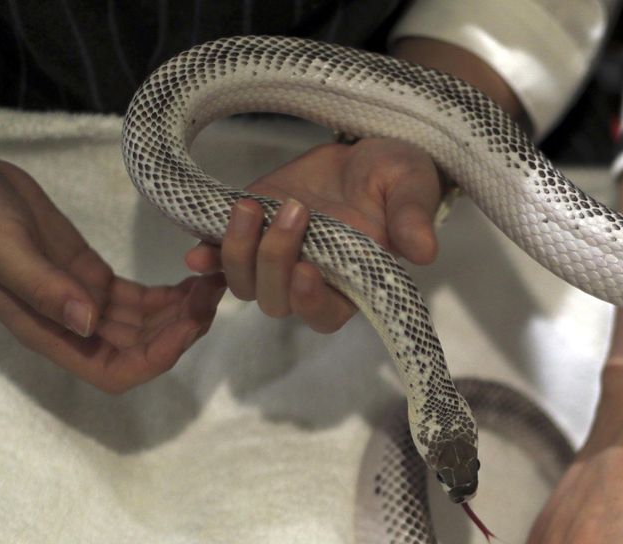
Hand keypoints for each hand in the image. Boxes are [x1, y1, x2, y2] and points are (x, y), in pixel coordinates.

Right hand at [0, 152, 223, 392]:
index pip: (114, 371)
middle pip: (140, 350)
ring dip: (182, 311)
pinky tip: (195, 277)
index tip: (188, 326)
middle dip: (180, 330)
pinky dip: (170, 293)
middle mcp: (71, 325)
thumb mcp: (3, 248)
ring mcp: (83, 300)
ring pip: (146, 324)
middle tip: (212, 294)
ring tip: (212, 281)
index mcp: (49, 332)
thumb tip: (87, 324)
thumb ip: (43, 288)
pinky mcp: (91, 275)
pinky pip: (139, 298)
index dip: (156, 358)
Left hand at [185, 137, 443, 332]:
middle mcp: (309, 281)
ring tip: (250, 207)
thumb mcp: (411, 187)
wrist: (362, 150)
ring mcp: (273, 260)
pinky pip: (216, 259)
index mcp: (352, 284)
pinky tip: (197, 249)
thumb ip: (414, 218)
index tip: (307, 269)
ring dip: (239, 252)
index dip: (310, 301)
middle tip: (296, 209)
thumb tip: (426, 251)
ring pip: (243, 284)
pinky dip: (206, 257)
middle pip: (276, 302)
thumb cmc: (395, 176)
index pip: (324, 314)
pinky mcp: (247, 233)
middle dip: (275, 261)